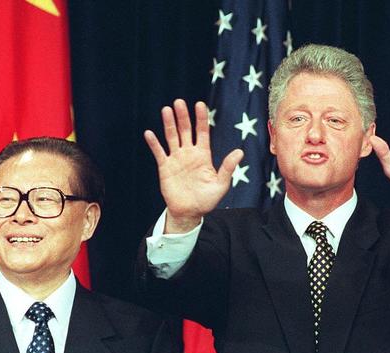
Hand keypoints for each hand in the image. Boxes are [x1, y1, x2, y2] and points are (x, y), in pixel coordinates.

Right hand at [144, 99, 243, 232]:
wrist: (189, 213)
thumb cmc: (207, 200)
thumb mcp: (221, 185)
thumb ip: (228, 168)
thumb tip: (240, 152)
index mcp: (203, 155)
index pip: (202, 132)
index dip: (201, 119)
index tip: (200, 104)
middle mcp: (189, 154)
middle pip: (185, 130)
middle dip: (183, 116)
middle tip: (179, 102)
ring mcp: (176, 159)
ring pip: (172, 137)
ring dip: (169, 124)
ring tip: (166, 110)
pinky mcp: (165, 168)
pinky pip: (159, 153)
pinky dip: (154, 143)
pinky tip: (149, 133)